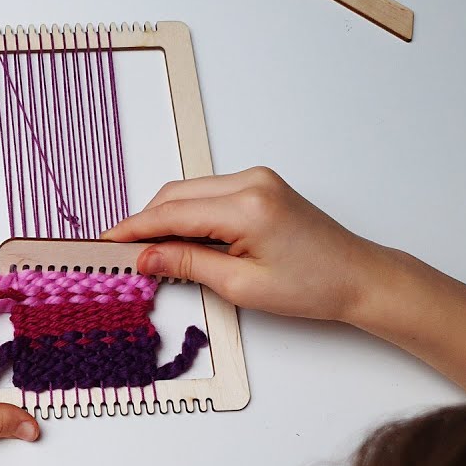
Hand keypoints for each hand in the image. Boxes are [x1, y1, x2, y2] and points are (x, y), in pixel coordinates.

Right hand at [103, 167, 388, 323]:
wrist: (358, 277)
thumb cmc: (313, 285)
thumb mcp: (241, 286)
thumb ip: (187, 264)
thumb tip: (145, 256)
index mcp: (246, 206)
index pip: (171, 213)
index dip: (134, 229)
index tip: (107, 242)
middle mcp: (250, 182)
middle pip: (175, 195)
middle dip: (145, 222)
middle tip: (122, 251)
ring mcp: (256, 179)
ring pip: (189, 192)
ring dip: (165, 217)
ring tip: (148, 249)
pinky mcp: (260, 185)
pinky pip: (208, 193)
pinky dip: (187, 213)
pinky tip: (179, 238)